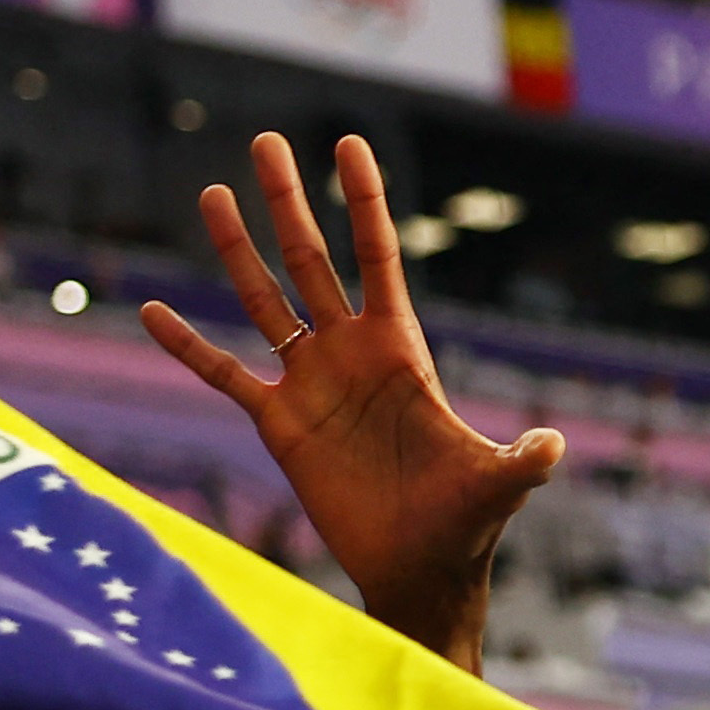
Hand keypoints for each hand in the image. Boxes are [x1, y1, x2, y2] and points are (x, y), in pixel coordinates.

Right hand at [140, 133, 562, 671]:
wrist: (418, 567)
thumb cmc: (465, 522)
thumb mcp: (497, 484)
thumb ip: (519, 461)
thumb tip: (553, 449)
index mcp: (401, 349)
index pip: (377, 257)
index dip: (363, 202)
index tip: (346, 144)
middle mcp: (350, 353)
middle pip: (312, 261)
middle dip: (288, 201)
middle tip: (264, 142)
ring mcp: (311, 383)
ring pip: (264, 301)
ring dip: (237, 250)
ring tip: (213, 195)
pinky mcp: (278, 423)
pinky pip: (224, 374)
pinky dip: (189, 346)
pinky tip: (156, 311)